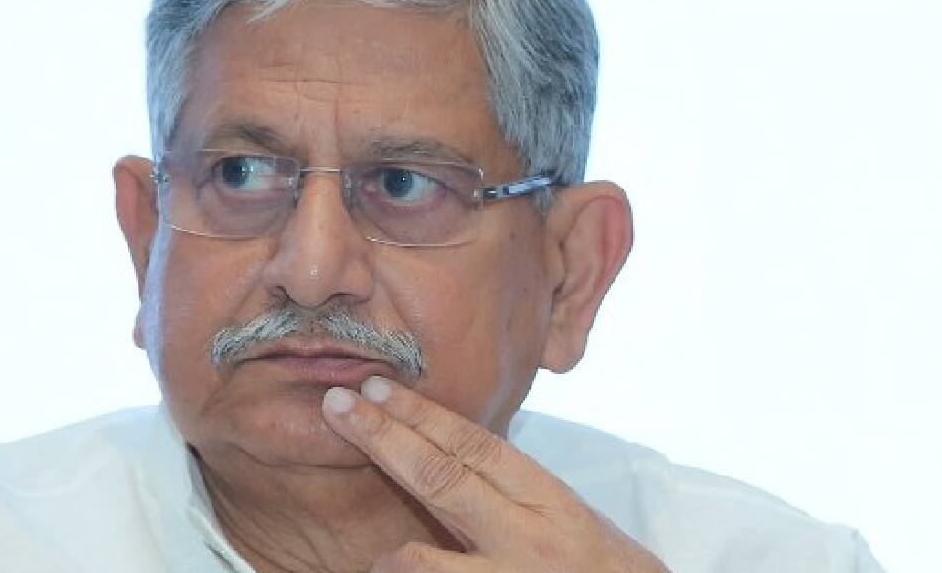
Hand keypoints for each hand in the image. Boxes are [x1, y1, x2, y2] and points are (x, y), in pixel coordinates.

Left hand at [321, 377, 669, 572]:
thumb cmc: (602, 565)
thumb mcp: (563, 513)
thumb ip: (506, 487)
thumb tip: (445, 447)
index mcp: (545, 498)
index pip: (474, 446)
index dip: (422, 415)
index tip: (378, 388)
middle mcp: (526, 536)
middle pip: (442, 480)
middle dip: (385, 439)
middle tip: (339, 406)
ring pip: (432, 562)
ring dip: (394, 555)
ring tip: (372, 547)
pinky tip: (387, 569)